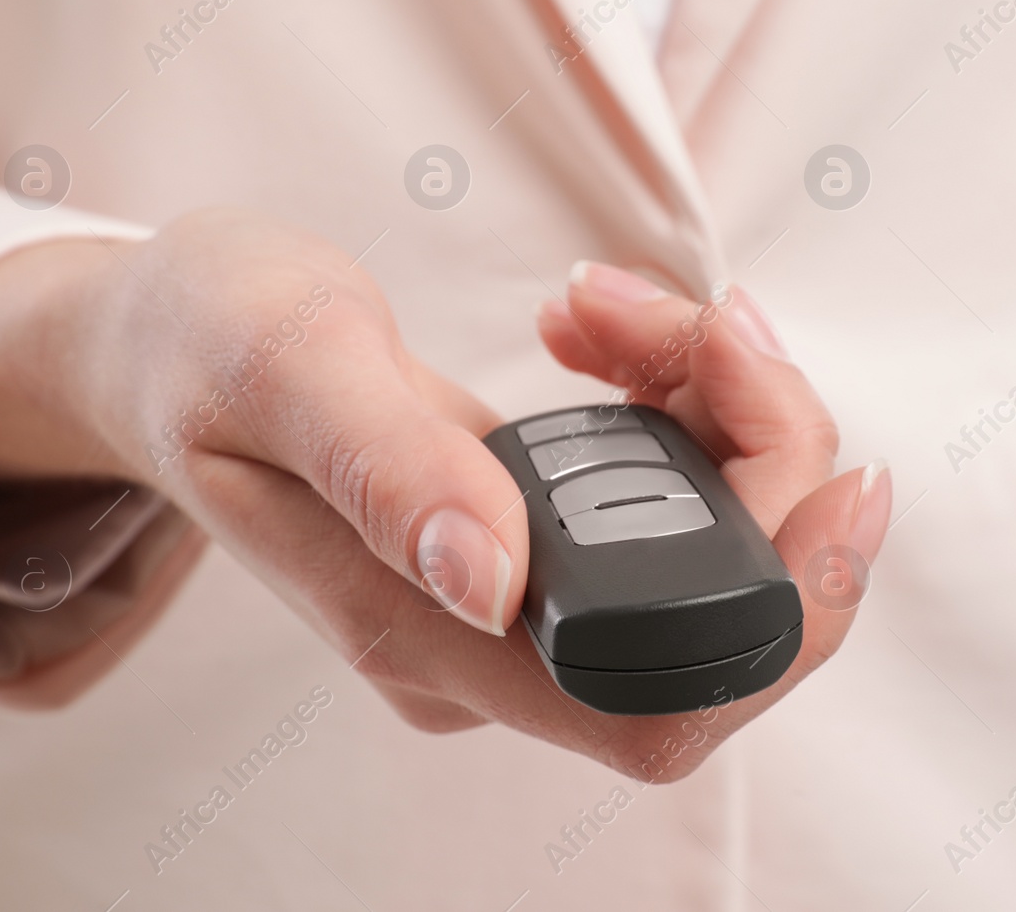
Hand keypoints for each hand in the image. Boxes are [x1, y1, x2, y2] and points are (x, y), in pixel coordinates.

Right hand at [0, 208, 890, 776]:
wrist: (173, 344)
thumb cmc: (206, 348)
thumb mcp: (280, 363)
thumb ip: (385, 464)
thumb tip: (495, 577)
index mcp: (420, 634)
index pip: (654, 703)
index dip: (783, 621)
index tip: (842, 480)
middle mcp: (488, 646)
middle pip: (719, 622)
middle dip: (766, 463)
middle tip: (715, 327)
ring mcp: (519, 597)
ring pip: (709, 547)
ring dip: (723, 413)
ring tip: (618, 311)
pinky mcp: (539, 538)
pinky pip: (672, 494)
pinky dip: (686, 401)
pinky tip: (618, 336)